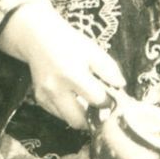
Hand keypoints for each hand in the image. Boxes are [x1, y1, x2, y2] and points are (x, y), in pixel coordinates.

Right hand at [13, 9, 124, 128]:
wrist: (39, 38)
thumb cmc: (69, 43)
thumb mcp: (93, 50)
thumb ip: (109, 69)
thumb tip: (121, 86)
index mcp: (73, 75)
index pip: (97, 100)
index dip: (108, 102)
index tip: (113, 99)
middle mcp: (56, 89)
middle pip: (79, 121)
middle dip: (92, 118)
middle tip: (101, 110)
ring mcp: (45, 96)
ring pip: (68, 120)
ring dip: (80, 116)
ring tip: (87, 102)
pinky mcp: (39, 99)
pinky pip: (58, 114)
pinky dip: (68, 110)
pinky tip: (73, 97)